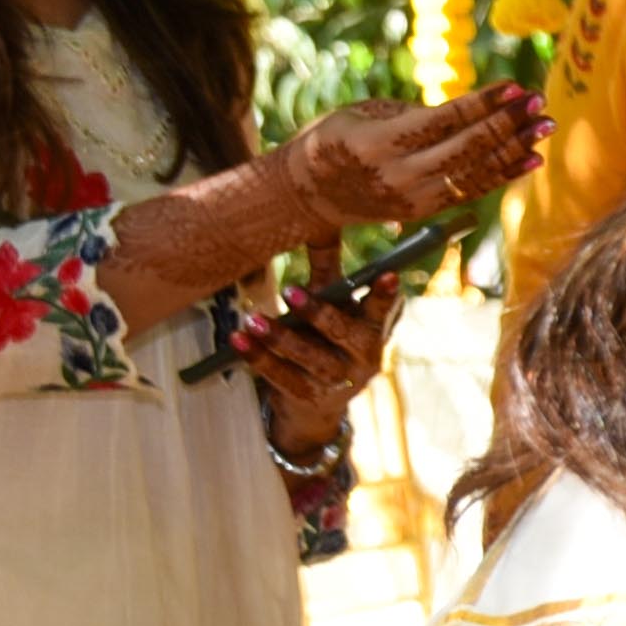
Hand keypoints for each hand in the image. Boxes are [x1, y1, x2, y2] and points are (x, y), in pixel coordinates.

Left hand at [232, 273, 399, 463]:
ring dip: (280, 337)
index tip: (387, 276)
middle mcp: (363, 358)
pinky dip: (258, 358)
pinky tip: (239, 341)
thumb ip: (329, 270)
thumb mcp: (334, 306)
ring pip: (310, 358)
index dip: (385, 296)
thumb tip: (322, 223)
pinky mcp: (308, 397)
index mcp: (374, 331)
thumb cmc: (327, 339)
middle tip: (290, 291)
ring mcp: (337, 381)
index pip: (382, 312)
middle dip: (319, 314)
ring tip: (253, 318)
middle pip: (344, 335)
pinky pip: (281, 377)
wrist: (317, 403)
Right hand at [282, 80, 543, 233]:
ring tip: (545, 127)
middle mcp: (400, 174)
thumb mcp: (365, 114)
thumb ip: (416, 114)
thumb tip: (473, 110)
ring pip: (475, 171)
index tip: (514, 86)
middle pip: (467, 147)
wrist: (310, 192)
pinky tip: (531, 158)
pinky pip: (473, 190)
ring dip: (516, 148)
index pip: (443, 121)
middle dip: (508, 123)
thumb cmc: (338, 137)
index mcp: (380, 142)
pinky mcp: (426, 210)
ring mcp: (416, 197)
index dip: (483, 104)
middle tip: (539, 102)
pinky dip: (504, 174)